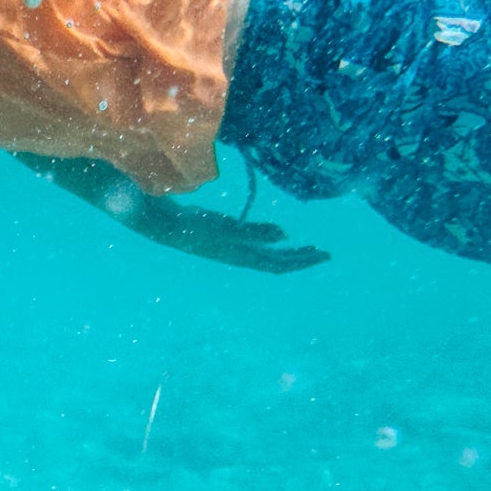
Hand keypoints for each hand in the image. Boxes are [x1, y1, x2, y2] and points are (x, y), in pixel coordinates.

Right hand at [141, 199, 328, 273]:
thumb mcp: (227, 227)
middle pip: (277, 262)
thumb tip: (285, 235)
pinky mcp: (227, 239)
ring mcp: (233, 249)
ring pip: (268, 254)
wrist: (166, 226)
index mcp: (242, 256)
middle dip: (301, 258)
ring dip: (289, 252)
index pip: (279, 264)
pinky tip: (276, 234)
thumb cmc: (194, 226)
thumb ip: (255, 231)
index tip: (324, 256)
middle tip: (324, 253)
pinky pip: (257, 245)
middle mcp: (240, 256)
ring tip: (308, 246)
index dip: (302, 261)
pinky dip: (271, 242)